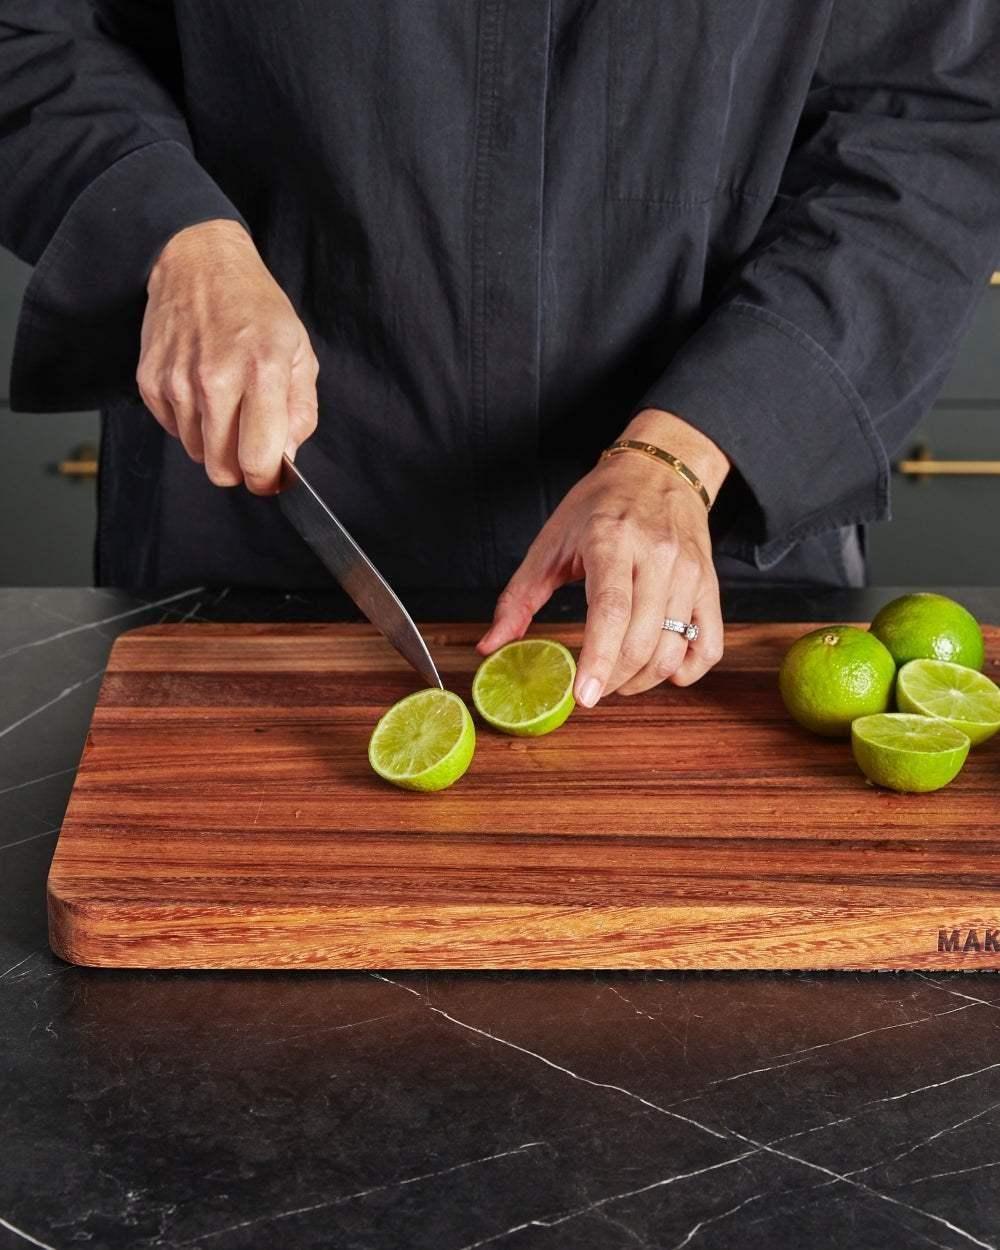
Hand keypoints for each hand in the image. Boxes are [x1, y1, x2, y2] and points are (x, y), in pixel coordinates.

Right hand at [136, 219, 318, 493]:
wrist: (199, 262)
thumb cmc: (256, 308)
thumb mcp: (300, 352)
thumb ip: (300, 412)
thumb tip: (286, 458)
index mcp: (262, 370)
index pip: (258, 457)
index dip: (266, 480)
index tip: (270, 478)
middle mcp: (215, 378)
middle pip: (222, 468)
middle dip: (240, 468)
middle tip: (250, 446)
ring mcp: (177, 380)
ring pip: (197, 454)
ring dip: (214, 443)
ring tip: (226, 404)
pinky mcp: (150, 380)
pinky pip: (173, 431)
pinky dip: (190, 422)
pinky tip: (201, 391)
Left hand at [477, 409, 729, 704]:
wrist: (659, 469)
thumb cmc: (601, 504)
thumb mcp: (551, 542)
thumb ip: (519, 598)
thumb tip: (490, 646)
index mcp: (611, 541)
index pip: (610, 611)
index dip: (598, 660)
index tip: (583, 695)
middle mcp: (656, 556)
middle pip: (641, 639)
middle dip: (613, 679)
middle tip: (591, 688)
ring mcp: (689, 572)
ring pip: (673, 649)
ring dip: (643, 680)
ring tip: (619, 679)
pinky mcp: (709, 584)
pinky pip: (707, 644)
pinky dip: (685, 670)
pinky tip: (660, 670)